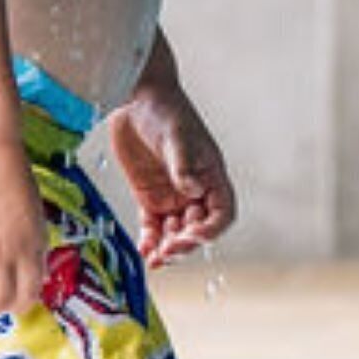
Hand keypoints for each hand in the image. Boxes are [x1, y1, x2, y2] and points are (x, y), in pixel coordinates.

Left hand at [113, 68, 235, 265]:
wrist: (136, 99)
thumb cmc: (165, 110)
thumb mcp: (177, 136)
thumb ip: (184, 165)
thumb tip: (192, 190)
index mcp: (211, 176)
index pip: (222, 213)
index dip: (212, 229)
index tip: (194, 235)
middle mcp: (195, 190)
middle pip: (198, 228)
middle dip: (186, 243)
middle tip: (168, 251)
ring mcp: (172, 195)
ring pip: (175, 233)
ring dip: (168, 248)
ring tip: (155, 259)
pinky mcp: (149, 196)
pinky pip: (152, 226)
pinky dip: (149, 240)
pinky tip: (144, 251)